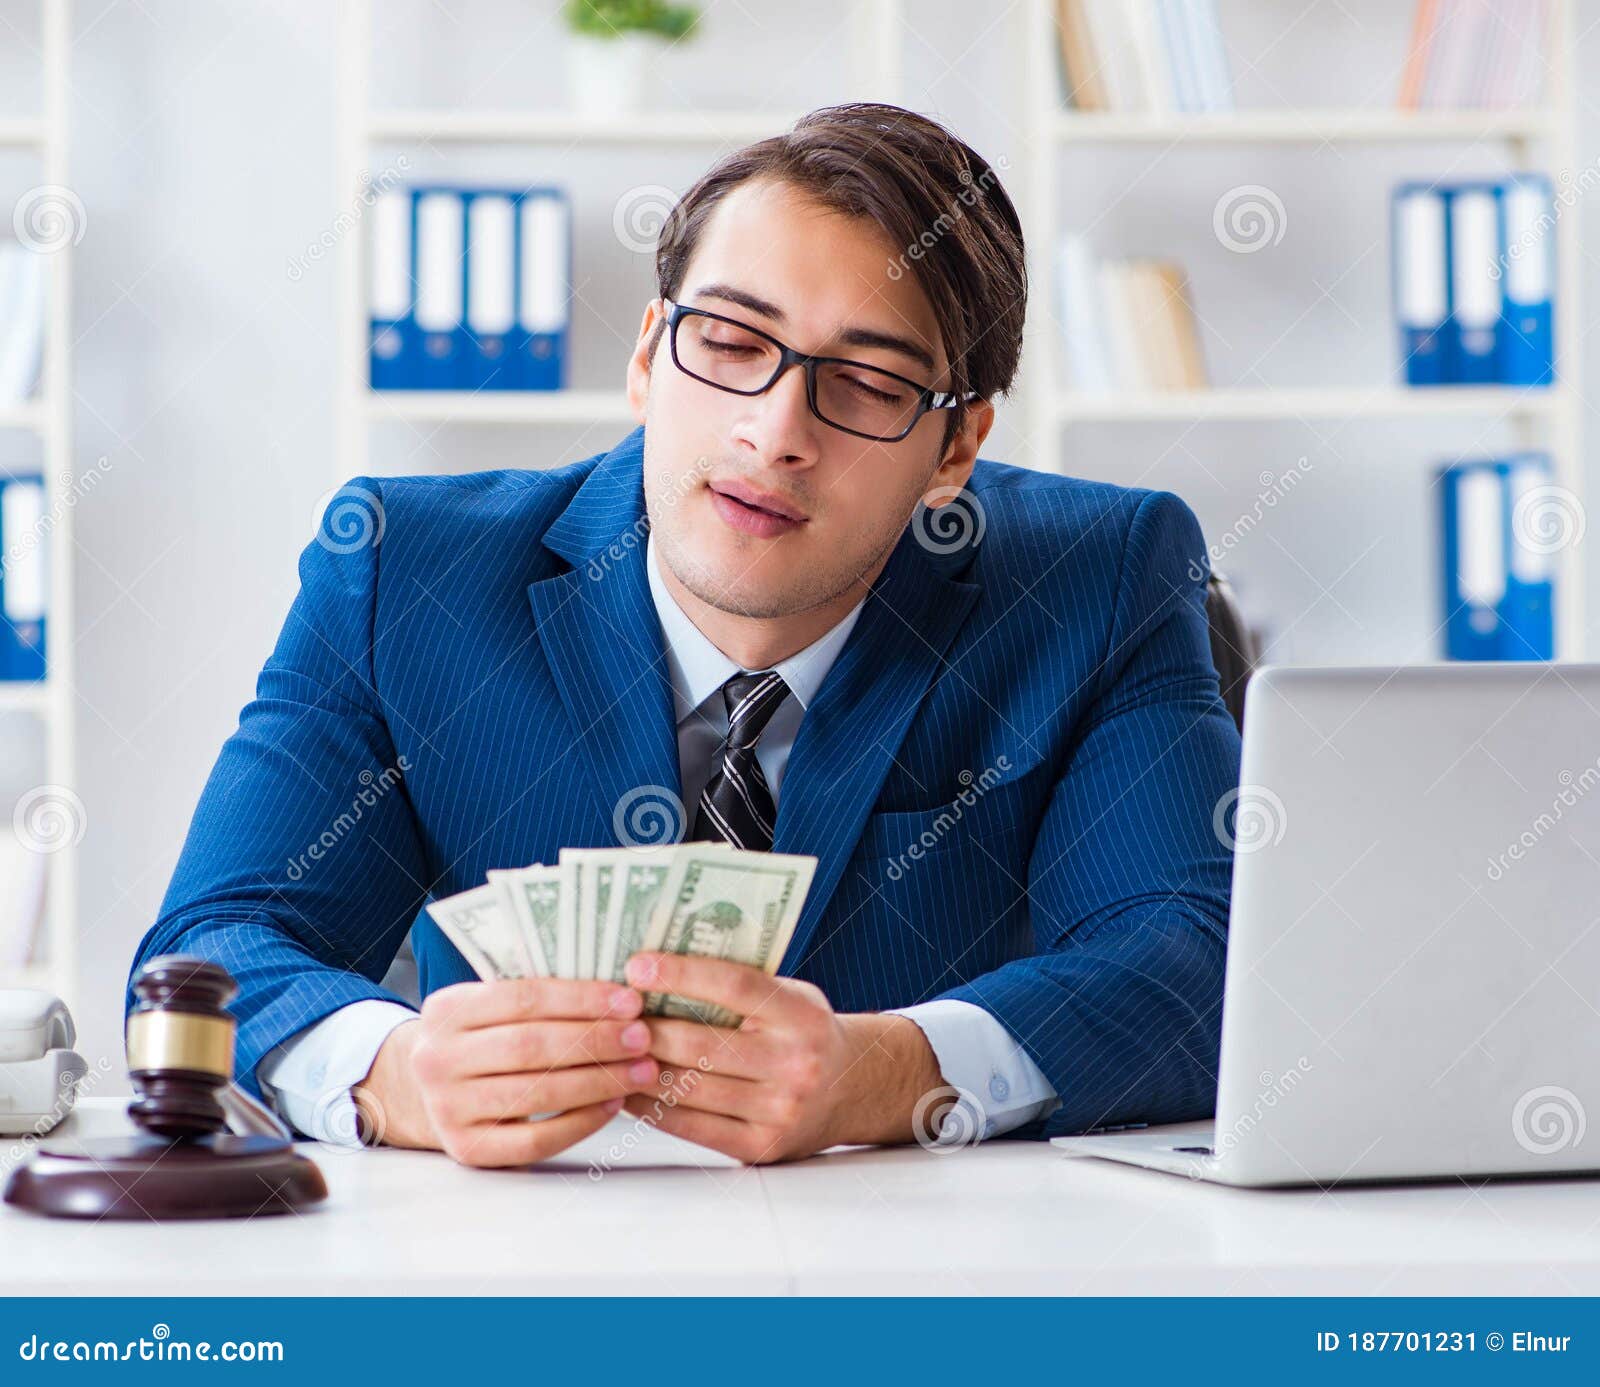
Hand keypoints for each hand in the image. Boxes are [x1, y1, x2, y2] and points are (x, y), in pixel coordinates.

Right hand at [354, 978, 659, 1167]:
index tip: (630, 1000)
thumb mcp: (486, 1007)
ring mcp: (448, 1108)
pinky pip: (534, 1140)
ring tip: (642, 1070)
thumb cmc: (480, 1039)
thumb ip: (534, 996)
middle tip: (643, 1036)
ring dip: (598, 1080)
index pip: (523, 998)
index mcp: (446, 1010)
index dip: (581, 999)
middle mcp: (438, 1059)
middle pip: (531, 1046)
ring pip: (536, 1092)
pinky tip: (613, 1103)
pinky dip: (580, 1122)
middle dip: (596, 1040)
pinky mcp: (468, 1149)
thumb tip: (617, 991)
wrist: (422, 1092)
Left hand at [619, 952, 943, 1163]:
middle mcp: (795, 1063)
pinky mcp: (760, 1147)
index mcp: (801, 1015)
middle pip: (700, 1043)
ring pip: (688, 1087)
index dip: (682, 974)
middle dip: (644, 1027)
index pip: (735, 987)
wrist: (853, 1090)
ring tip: (609, 1050)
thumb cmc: (805, 1032)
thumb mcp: (791, 995)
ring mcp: (779, 1109)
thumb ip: (741, 986)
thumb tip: (661, 970)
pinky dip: (651, 1108)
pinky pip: (691, 1126)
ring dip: (639, 1068)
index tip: (637, 966)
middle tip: (608, 1014)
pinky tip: (627, 1089)